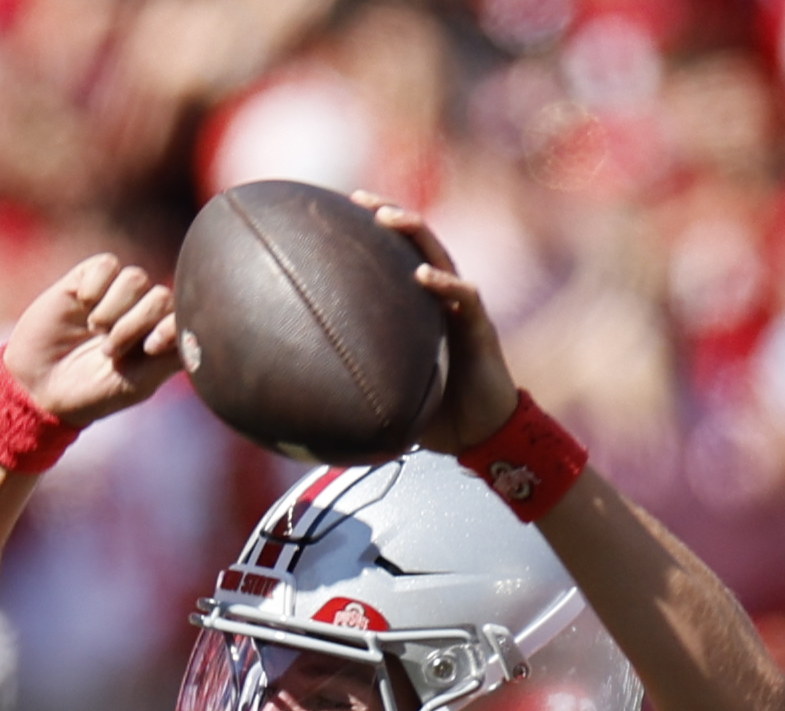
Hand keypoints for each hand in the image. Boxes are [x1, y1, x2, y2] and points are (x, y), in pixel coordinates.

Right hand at [0, 254, 181, 430]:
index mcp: (158, 336)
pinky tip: (82, 306)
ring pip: (135, 278)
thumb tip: (195, 330)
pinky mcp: (86, 280)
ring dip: (114, 309)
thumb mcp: (137, 383)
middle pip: (160, 296)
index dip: (170, 327)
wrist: (39, 388)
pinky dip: (96, 287)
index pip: (182, 315)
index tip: (149, 348)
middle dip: (133, 325)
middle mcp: (140, 311)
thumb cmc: (92, 392)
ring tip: (95, 331)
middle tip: (109, 350)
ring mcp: (114, 295)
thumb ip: (170, 357)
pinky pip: (107, 264)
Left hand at [359, 196, 518, 450]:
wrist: (482, 436)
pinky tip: (422, 274)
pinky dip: (443, 283)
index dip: (373, 234)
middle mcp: (441, 299)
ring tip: (387, 218)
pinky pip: (465, 296)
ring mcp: (462, 310)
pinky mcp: (481, 329)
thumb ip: (356, 381)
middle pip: (417, 242)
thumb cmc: (434, 415)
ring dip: (415, 232)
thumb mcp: (385, 392)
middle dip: (390, 214)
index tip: (340, 213)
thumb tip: (302, 396)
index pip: (396, 257)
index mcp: (420, 307)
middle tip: (359, 199)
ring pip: (440, 256)